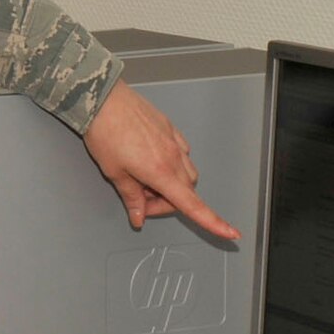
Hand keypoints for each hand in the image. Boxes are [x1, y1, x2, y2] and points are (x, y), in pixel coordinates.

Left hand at [83, 83, 240, 239]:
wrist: (103, 99)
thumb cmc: (105, 133)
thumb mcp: (114, 173)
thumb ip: (131, 197)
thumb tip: (139, 217)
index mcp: (161, 172)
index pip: (193, 205)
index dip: (213, 222)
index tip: (230, 233)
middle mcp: (174, 157)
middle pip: (185, 192)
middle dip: (165, 202)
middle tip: (139, 199)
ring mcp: (175, 142)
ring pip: (186, 173)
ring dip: (170, 184)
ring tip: (141, 178)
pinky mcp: (171, 129)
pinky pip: (181, 153)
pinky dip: (170, 164)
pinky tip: (148, 160)